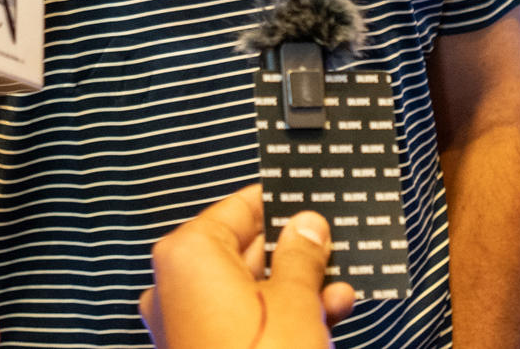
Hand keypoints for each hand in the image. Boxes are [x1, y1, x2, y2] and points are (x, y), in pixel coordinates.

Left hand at [140, 185, 355, 348]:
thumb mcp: (295, 300)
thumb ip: (302, 255)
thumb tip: (307, 226)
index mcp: (188, 255)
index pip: (236, 209)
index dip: (277, 203)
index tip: (309, 195)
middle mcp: (177, 286)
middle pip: (243, 249)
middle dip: (293, 248)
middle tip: (333, 237)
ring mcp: (187, 324)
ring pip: (249, 288)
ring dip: (298, 283)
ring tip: (341, 277)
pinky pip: (245, 319)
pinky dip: (282, 313)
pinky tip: (329, 310)